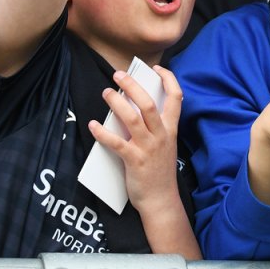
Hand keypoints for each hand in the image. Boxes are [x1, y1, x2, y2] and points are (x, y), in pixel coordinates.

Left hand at [88, 66, 183, 212]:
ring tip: (106, 93)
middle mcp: (162, 135)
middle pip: (149, 103)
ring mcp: (148, 148)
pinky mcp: (134, 161)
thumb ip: (154, 127)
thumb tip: (131, 107)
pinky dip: (102, 133)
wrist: (161, 200)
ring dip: (116, 103)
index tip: (156, 68)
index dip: (168, 79)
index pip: (176, 97)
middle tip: (118, 75)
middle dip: (133, 85)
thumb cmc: (159, 171)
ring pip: (133, 118)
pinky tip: (93, 125)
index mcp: (171, 129)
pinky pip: (116, 143)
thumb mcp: (164, 145)